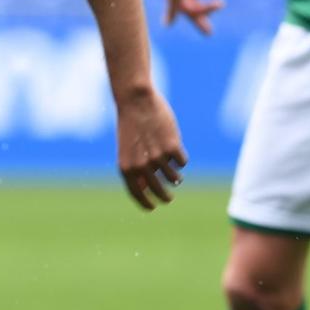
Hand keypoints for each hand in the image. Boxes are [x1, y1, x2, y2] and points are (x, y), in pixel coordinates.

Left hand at [116, 85, 186, 210]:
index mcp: (127, 168)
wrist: (136, 102)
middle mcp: (142, 166)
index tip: (153, 207)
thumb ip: (135, 170)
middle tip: (169, 199)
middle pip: (159, 190)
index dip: (146, 203)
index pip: (137, 194)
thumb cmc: (131, 126)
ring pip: (174, 177)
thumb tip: (146, 190)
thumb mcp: (128, 150)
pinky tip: (174, 147)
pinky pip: (182, 162)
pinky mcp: (173, 148)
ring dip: (175, 176)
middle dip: (165, 197)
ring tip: (173, 169)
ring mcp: (158, 158)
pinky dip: (181, 158)